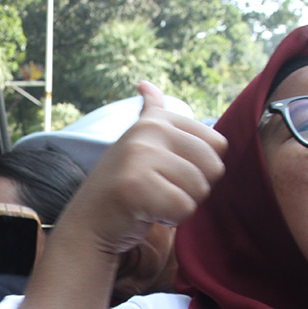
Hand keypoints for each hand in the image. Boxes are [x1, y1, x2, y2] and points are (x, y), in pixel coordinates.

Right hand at [21, 81, 225, 308]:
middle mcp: (149, 130)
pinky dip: (169, 219)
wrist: (89, 224)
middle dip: (193, 189)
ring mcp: (140, 156)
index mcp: (157, 119)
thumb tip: (145, 84)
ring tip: (151, 201)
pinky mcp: (137, 186)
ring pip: (199, 190)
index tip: (168, 173)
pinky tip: (146, 213)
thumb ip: (150, 114)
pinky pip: (184, 208)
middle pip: (213, 167)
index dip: (200, 168)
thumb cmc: (123, 188)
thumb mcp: (137, 144)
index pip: (218, 145)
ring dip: (179, 206)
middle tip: (161, 191)